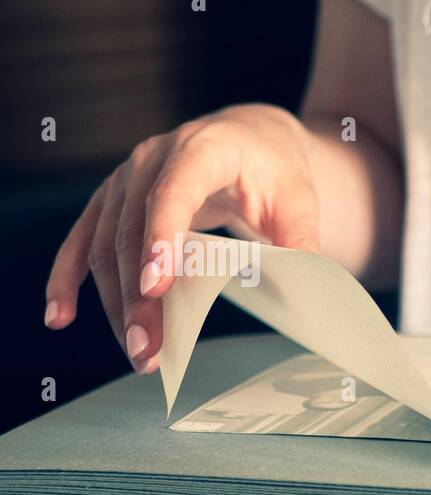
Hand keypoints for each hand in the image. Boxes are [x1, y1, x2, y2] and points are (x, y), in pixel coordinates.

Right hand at [44, 104, 320, 372]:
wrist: (251, 140)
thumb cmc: (276, 170)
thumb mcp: (300, 200)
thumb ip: (302, 241)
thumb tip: (305, 288)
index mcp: (204, 148)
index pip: (175, 191)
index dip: (162, 236)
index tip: (158, 285)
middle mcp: (154, 158)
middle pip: (134, 231)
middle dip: (139, 297)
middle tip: (149, 349)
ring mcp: (127, 178)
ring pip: (108, 245)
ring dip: (115, 303)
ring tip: (138, 354)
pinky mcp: (113, 200)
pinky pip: (84, 240)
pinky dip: (68, 278)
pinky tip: (61, 315)